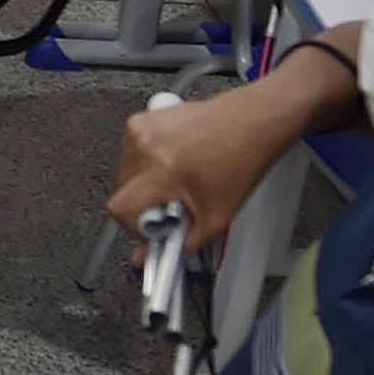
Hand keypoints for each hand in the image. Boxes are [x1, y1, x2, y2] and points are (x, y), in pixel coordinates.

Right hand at [105, 78, 311, 254]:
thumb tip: (149, 255)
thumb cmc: (242, 160)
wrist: (254, 121)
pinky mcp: (143, 119)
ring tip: (176, 179)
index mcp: (161, 171)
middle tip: (172, 203)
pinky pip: (129, 152)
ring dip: (143, 183)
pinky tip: (172, 160)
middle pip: (121, 191)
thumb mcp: (216, 216)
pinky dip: (145, 162)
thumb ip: (181, 242)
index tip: (154, 226)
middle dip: (142, 204)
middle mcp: (145, 147)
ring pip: (123, 172)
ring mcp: (142, 130)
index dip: (134, 225)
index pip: (120, 208)